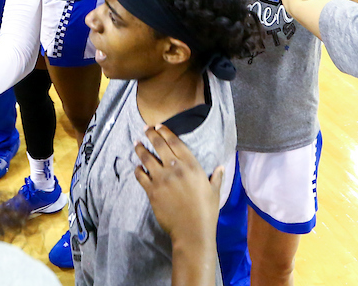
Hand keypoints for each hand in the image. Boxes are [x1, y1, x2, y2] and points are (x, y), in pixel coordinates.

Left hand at [135, 124, 224, 245]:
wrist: (192, 231)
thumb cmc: (206, 212)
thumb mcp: (215, 192)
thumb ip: (217, 177)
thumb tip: (221, 167)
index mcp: (191, 166)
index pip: (175, 142)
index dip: (165, 132)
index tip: (158, 126)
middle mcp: (175, 169)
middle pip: (159, 146)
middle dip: (150, 135)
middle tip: (145, 129)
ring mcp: (162, 179)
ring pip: (147, 158)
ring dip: (140, 150)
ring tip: (136, 144)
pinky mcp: (152, 191)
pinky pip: (140, 176)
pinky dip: (137, 170)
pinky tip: (137, 168)